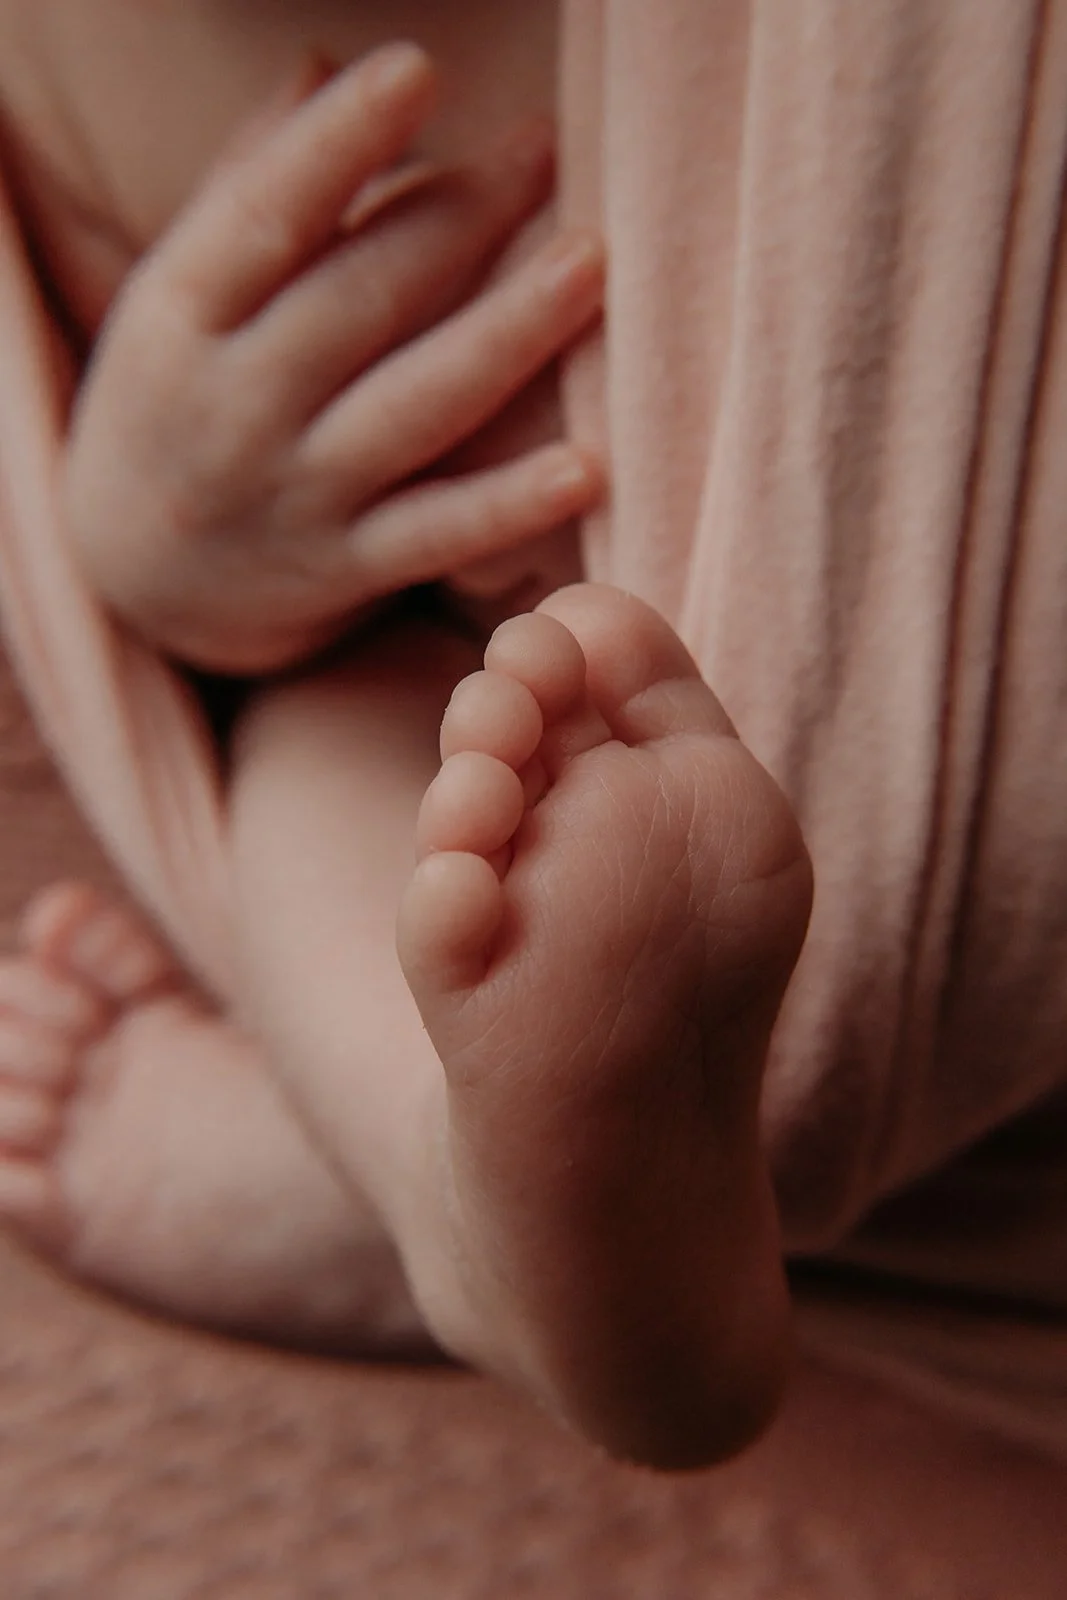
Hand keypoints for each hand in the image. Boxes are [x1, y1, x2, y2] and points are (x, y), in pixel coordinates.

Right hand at [64, 44, 603, 672]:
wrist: (135, 582)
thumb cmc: (175, 403)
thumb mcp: (180, 296)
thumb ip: (249, 189)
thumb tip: (325, 69)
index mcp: (180, 317)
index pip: (263, 216)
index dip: (340, 143)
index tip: (416, 71)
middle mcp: (233, 408)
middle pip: (362, 302)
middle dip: (459, 219)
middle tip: (545, 149)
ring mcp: (293, 495)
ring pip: (413, 408)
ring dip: (506, 335)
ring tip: (588, 263)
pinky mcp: (344, 570)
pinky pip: (436, 535)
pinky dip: (508, 508)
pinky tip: (584, 467)